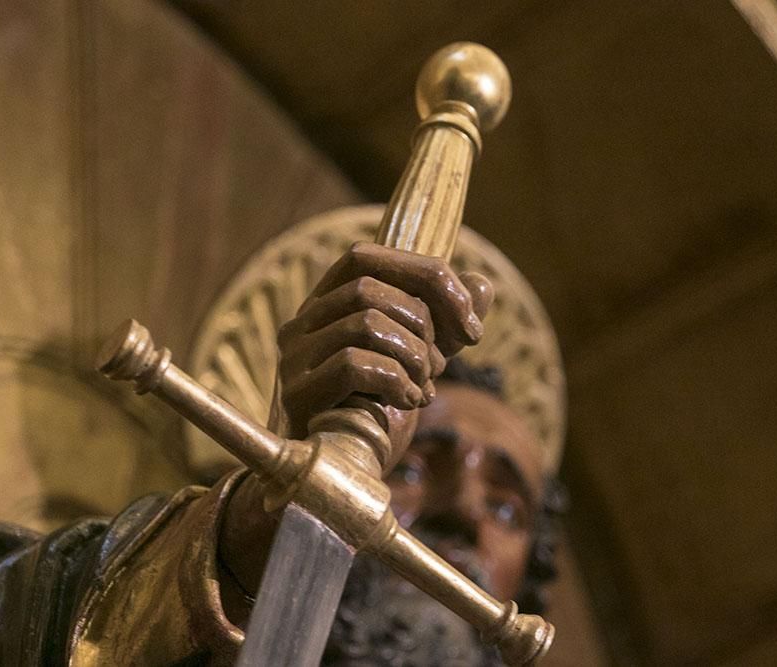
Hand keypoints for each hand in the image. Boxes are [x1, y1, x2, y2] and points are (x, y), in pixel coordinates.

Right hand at [276, 241, 492, 454]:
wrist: (336, 477)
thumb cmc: (374, 413)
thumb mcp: (419, 363)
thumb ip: (446, 325)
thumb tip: (482, 285)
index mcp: (326, 303)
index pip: (366, 257)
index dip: (428, 279)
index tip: (472, 328)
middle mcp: (301, 321)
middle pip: (368, 288)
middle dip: (424, 326)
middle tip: (440, 367)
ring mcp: (294, 357)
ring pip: (364, 322)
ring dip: (413, 356)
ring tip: (424, 387)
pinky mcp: (296, 394)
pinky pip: (352, 365)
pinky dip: (395, 381)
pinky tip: (409, 403)